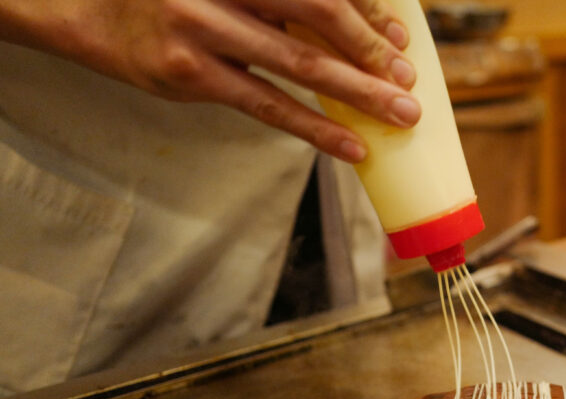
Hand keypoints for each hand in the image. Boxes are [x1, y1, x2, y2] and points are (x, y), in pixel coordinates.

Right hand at [0, 0, 421, 161]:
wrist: (85, 7)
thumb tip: (351, 23)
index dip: (366, 10)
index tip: (400, 36)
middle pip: (316, 12)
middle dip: (370, 49)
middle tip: (409, 79)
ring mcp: (204, 27)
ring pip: (298, 64)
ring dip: (358, 93)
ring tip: (400, 115)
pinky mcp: (191, 75)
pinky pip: (268, 105)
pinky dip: (315, 128)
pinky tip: (351, 147)